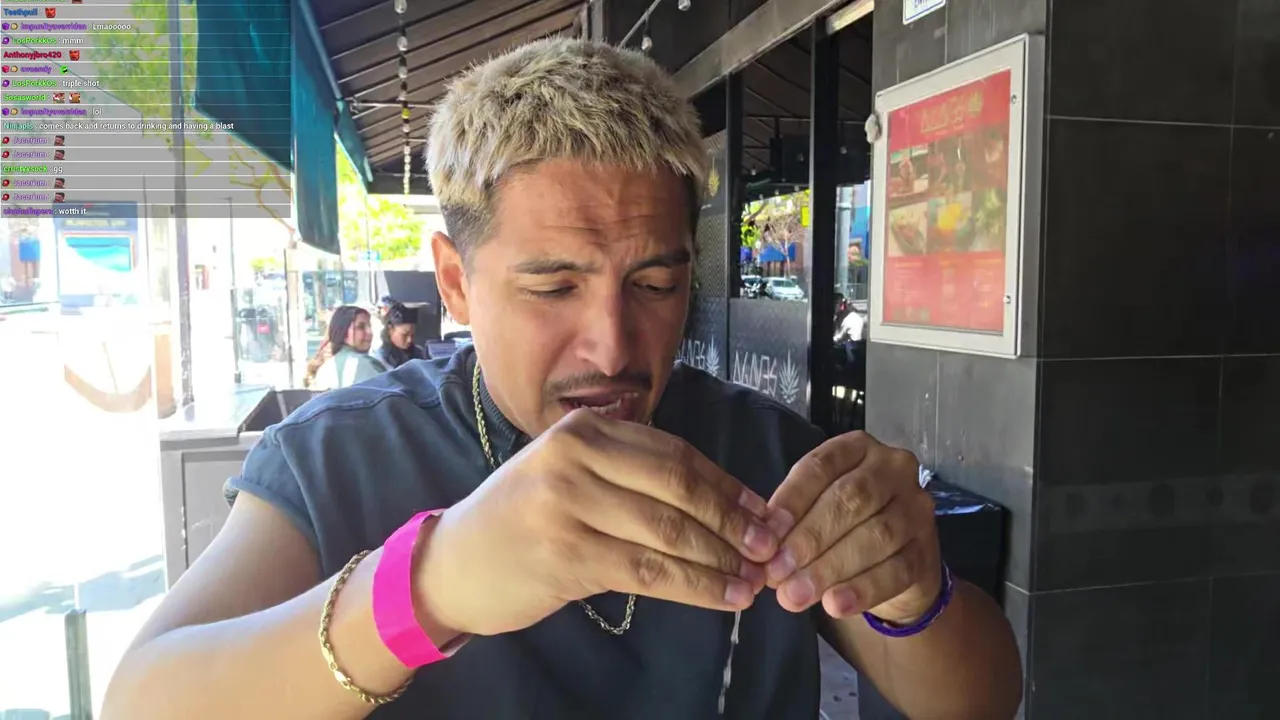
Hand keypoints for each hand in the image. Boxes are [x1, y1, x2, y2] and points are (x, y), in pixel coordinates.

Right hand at [415, 409, 778, 636]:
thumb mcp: (569, 473)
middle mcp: (576, 457)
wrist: (454, 564)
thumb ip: (628, 471)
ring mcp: (568, 504)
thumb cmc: (522, 518)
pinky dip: (697, 586)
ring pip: (670, 532)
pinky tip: (725, 597)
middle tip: (771, 548)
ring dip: (723, 560)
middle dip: (734, 521)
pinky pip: (650, 571)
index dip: (727, 485)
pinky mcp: (568, 555)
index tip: (764, 512)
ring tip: (756, 581)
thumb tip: (719, 496)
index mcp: (585, 430)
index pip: (676, 454)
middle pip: (680, 487)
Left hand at [763, 432, 941, 624]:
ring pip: (875, 536)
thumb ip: (792, 520)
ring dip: (830, 568)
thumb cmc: (846, 525)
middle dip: (809, 538)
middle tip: (777, 572)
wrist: (898, 561)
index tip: (764, 535)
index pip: (821, 467)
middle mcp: (893, 469)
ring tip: (796, 594)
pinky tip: (834, 605)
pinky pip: (896, 571)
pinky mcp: (927, 550)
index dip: (791, 501)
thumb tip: (763, 546)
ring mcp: (916, 508)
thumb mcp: (816, 509)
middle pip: (851, 499)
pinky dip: (862, 590)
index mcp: (857, 448)